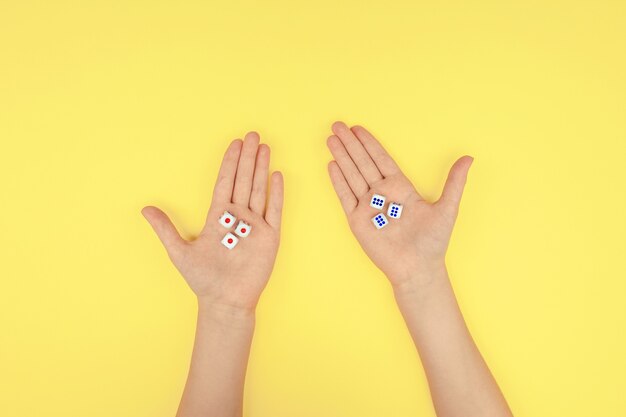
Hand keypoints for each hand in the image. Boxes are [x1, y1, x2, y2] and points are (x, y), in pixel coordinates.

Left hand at [142, 132, 283, 312]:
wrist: (224, 301)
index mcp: (217, 217)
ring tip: (265, 147)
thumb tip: (145, 208)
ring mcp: (255, 225)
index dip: (230, 163)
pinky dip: (276, 193)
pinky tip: (277, 175)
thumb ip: (165, 229)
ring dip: (262, 168)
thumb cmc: (203, 279)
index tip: (234, 144)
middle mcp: (238, 217)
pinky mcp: (270, 237)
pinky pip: (275, 210)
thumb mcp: (179, 252)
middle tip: (253, 135)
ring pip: (258, 189)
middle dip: (248, 157)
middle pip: (243, 180)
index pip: (225, 182)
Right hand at [326, 122, 471, 288]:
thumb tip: (469, 158)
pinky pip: (345, 196)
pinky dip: (338, 181)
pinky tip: (332, 165)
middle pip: (363, 163)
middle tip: (337, 124)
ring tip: (330, 139)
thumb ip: (454, 182)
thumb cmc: (433, 242)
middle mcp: (382, 194)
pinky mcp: (357, 221)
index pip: (381, 159)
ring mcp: (368, 207)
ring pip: (352, 175)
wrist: (418, 269)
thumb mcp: (447, 208)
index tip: (358, 128)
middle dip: (350, 144)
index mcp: (401, 188)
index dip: (370, 143)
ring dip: (342, 157)